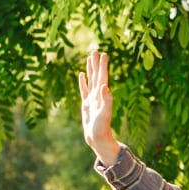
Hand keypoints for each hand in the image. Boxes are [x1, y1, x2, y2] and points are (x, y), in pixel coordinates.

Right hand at [78, 50, 120, 165]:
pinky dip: (83, 81)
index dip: (103, 66)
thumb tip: (105, 86)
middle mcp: (98, 95)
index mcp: (102, 95)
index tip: (103, 54)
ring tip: (89, 58)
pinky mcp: (86, 104)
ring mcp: (92, 99)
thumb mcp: (104, 114)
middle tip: (95, 50)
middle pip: (97, 75)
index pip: (102, 77)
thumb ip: (106, 100)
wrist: (97, 138)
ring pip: (90, 80)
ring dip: (90, 69)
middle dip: (96, 63)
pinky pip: (84, 90)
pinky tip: (82, 74)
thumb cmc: (101, 128)